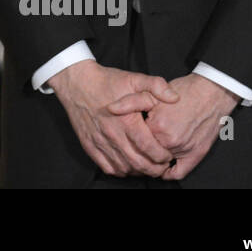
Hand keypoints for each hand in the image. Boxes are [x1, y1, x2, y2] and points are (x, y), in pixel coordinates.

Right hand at [48, 60, 180, 176]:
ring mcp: (100, 142)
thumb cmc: (106, 81)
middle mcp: (113, 135)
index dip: (163, 157)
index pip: (150, 149)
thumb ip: (156, 86)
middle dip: (155, 169)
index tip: (168, 155)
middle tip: (162, 166)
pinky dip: (120, 171)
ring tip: (146, 166)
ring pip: (124, 168)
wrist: (76, 82)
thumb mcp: (134, 78)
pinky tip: (127, 165)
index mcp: (127, 121)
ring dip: (138, 171)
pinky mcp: (89, 146)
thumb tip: (175, 98)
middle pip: (139, 163)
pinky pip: (107, 167)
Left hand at [109, 73, 238, 180]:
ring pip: (159, 164)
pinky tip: (162, 166)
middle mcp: (171, 142)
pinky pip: (178, 173)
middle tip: (136, 143)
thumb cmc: (183, 91)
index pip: (134, 140)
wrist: (211, 93)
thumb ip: (130, 102)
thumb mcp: (152, 92)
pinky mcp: (196, 155)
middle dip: (139, 149)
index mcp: (157, 128)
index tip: (127, 133)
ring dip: (152, 159)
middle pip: (145, 153)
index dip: (130, 136)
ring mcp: (184, 150)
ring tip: (147, 150)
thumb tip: (110, 109)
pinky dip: (168, 172)